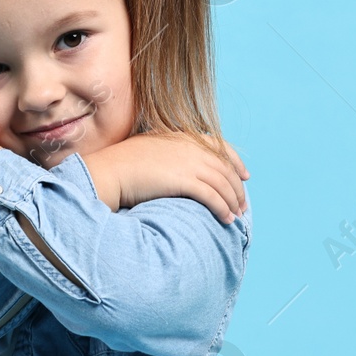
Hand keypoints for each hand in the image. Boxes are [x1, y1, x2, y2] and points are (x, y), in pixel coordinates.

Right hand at [83, 132, 249, 223]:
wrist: (110, 171)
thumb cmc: (122, 164)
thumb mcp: (149, 149)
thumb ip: (168, 152)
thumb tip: (175, 166)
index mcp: (184, 137)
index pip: (222, 146)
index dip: (237, 162)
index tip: (245, 176)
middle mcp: (190, 147)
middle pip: (226, 169)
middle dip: (237, 189)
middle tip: (242, 205)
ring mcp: (189, 163)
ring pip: (223, 184)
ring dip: (233, 201)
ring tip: (236, 216)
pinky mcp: (184, 181)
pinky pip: (213, 196)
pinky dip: (223, 208)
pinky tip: (226, 219)